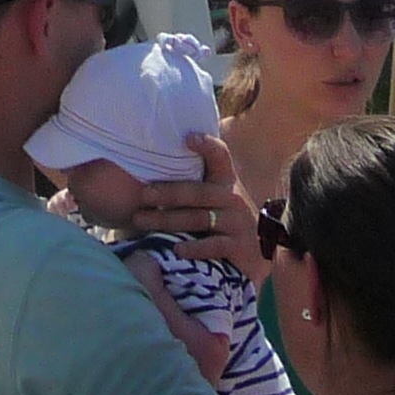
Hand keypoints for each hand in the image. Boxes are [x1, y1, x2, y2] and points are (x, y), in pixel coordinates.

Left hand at [126, 132, 256, 269]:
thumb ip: (193, 183)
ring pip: (199, 218)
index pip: (220, 156)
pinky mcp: (240, 248)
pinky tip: (176, 250)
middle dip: (167, 193)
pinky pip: (214, 246)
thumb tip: (147, 166)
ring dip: (166, 220)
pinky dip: (194, 248)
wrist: (255, 256)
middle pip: (197, 191)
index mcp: (225, 182)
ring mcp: (238, 223)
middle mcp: (234, 198)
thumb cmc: (222, 221)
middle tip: (142, 195)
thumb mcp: (214, 198)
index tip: (188, 138)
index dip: (207, 146)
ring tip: (140, 221)